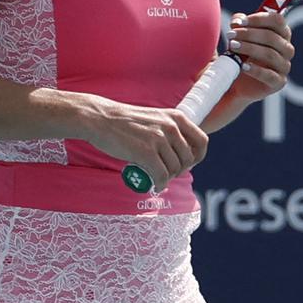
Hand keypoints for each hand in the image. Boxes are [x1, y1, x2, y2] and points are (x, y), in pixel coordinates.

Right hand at [80, 98, 207, 191]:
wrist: (100, 119)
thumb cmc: (124, 122)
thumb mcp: (154, 118)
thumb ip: (169, 131)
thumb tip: (180, 153)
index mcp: (176, 117)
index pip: (202, 141)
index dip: (197, 157)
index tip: (186, 163)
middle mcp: (171, 127)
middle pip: (188, 159)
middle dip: (179, 170)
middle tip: (165, 172)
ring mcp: (159, 139)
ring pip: (174, 170)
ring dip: (167, 178)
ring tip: (156, 178)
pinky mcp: (146, 152)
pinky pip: (161, 176)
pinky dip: (159, 184)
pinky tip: (154, 185)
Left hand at [226, 10, 294, 102]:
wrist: (237, 82)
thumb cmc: (241, 53)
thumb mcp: (238, 36)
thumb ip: (238, 25)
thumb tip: (237, 20)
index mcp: (280, 32)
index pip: (277, 20)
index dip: (259, 19)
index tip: (240, 22)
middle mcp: (286, 48)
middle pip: (272, 37)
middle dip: (249, 34)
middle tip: (230, 35)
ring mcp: (284, 66)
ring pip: (271, 54)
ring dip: (250, 49)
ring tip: (233, 47)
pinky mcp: (279, 82)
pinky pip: (271, 76)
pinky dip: (256, 70)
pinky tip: (243, 66)